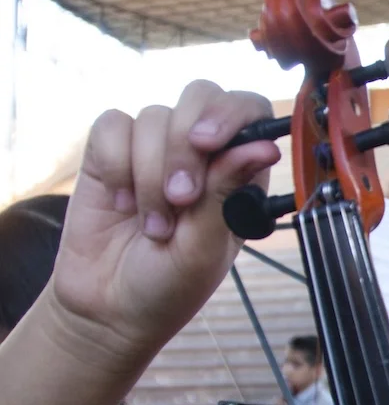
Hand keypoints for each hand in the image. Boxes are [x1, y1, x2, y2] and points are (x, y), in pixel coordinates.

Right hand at [48, 80, 280, 358]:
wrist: (109, 308)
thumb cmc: (170, 284)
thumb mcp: (207, 248)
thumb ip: (227, 192)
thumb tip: (263, 146)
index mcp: (239, 169)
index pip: (249, 110)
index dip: (232, 114)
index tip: (208, 143)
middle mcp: (200, 151)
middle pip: (201, 96)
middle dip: (185, 144)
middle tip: (180, 196)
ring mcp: (154, 147)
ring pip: (154, 117)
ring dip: (150, 175)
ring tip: (153, 226)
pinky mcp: (110, 153)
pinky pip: (112, 126)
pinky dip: (116, 165)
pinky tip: (121, 203)